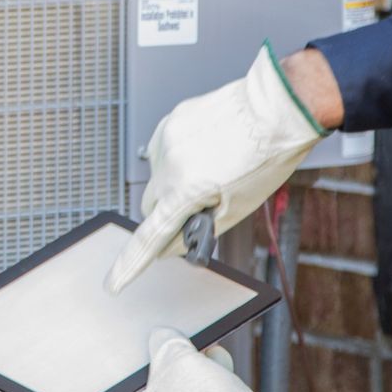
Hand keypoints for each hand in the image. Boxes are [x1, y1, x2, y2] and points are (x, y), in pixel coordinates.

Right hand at [107, 43, 327, 293]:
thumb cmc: (266, 157)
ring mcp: (167, 137)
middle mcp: (169, 162)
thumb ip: (200, 229)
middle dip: (168, 212)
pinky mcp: (172, 119)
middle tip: (199, 206)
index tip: (114, 283)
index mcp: (187, 189)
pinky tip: (205, 150)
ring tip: (212, 168)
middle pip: (151, 205)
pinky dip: (178, 157)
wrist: (277, 109)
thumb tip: (172, 244)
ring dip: (174, 181)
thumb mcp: (237, 207)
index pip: (150, 236)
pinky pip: (164, 150)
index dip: (131, 264)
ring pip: (157, 176)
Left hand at [122, 330, 302, 391]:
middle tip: (194, 354)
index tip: (169, 350)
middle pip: (167, 391)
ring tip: (214, 362)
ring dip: (202, 379)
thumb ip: (162, 342)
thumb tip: (162, 337)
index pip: (138, 383)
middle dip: (183, 368)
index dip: (155, 361)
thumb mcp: (173, 353)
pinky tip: (225, 379)